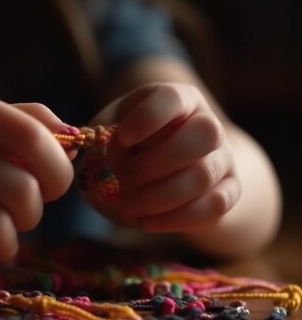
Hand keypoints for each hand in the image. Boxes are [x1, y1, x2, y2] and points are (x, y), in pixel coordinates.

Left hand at [83, 82, 240, 232]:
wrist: (176, 172)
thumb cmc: (134, 147)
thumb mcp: (112, 131)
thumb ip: (99, 134)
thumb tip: (89, 144)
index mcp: (179, 100)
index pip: (174, 97)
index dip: (149, 117)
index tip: (122, 139)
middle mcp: (208, 124)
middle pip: (205, 133)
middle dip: (155, 163)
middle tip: (124, 180)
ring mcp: (223, 158)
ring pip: (204, 175)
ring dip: (159, 196)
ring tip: (128, 204)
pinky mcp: (229, 192)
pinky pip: (214, 206)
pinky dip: (176, 218)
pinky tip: (147, 222)